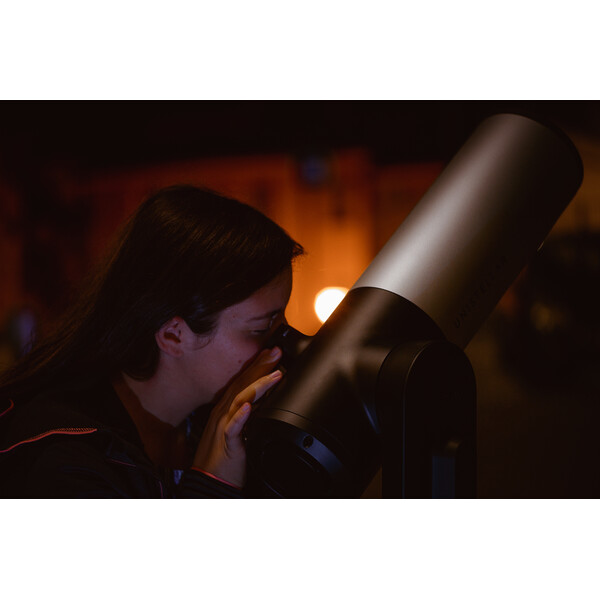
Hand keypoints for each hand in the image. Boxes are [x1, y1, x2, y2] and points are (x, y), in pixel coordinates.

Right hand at [191, 347, 281, 487]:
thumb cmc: (224, 459)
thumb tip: (262, 401)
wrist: (209, 483)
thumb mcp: (238, 431)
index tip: (272, 353)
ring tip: (274, 375)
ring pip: (240, 400)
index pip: (243, 381)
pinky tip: (249, 406)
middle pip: (242, 384)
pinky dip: (240, 415)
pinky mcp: (227, 443)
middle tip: (276, 351)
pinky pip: (232, 427)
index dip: (257, 366)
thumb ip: (247, 414)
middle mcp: (223, 413)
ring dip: (258, 386)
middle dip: (260, 366)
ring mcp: (223, 426)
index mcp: (226, 409)